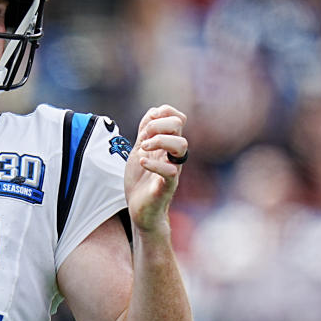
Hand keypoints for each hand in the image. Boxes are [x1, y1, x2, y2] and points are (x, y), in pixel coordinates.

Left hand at [124, 105, 187, 233]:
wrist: (140, 209)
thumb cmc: (141, 180)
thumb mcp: (139, 150)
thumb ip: (145, 132)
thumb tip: (153, 111)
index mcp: (167, 144)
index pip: (177, 117)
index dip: (164, 112)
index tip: (147, 124)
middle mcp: (173, 154)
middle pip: (179, 125)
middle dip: (158, 124)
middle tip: (143, 138)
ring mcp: (173, 169)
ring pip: (182, 145)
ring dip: (159, 141)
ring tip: (143, 149)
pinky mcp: (167, 186)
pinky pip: (171, 171)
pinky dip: (154, 163)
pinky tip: (142, 162)